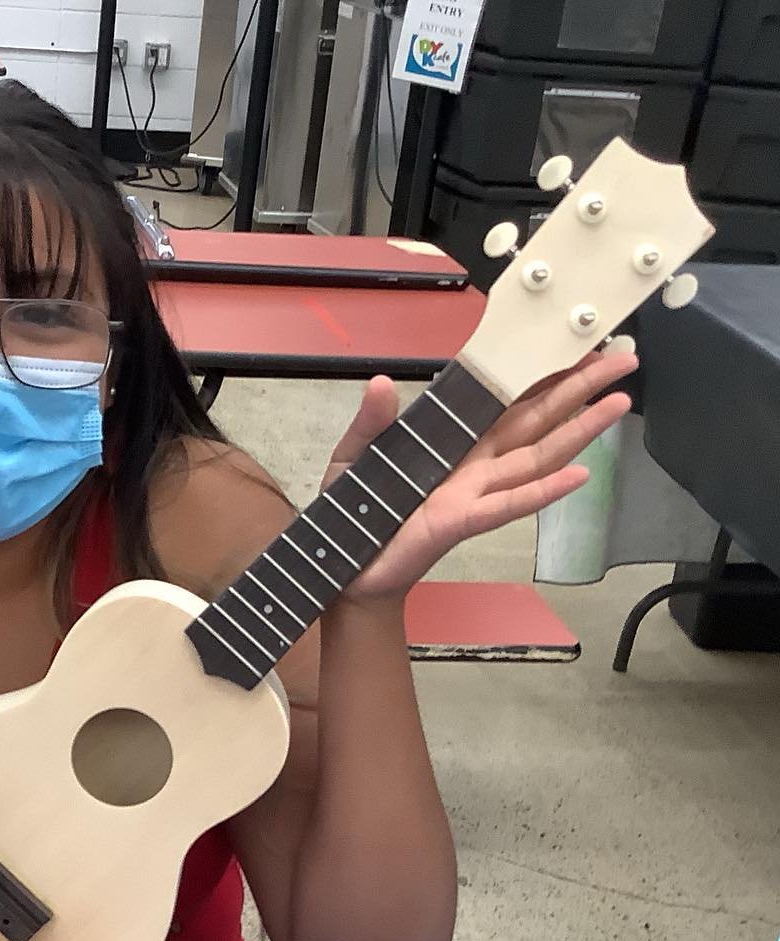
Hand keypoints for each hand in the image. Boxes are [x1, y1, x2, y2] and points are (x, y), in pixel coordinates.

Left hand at [324, 349, 638, 604]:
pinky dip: (543, 492)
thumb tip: (381, 383)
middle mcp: (473, 464)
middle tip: (624, 360)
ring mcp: (472, 492)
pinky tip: (581, 475)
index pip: (505, 400)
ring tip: (621, 402)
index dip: (540, 374)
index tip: (577, 346)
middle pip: (535, 420)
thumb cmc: (355, 511)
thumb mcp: (353, 454)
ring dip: (578, 431)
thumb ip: (371, 420)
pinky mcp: (459, 521)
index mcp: (452, 441)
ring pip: (535, 456)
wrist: (344, 567)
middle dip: (579, 391)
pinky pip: (508, 503)